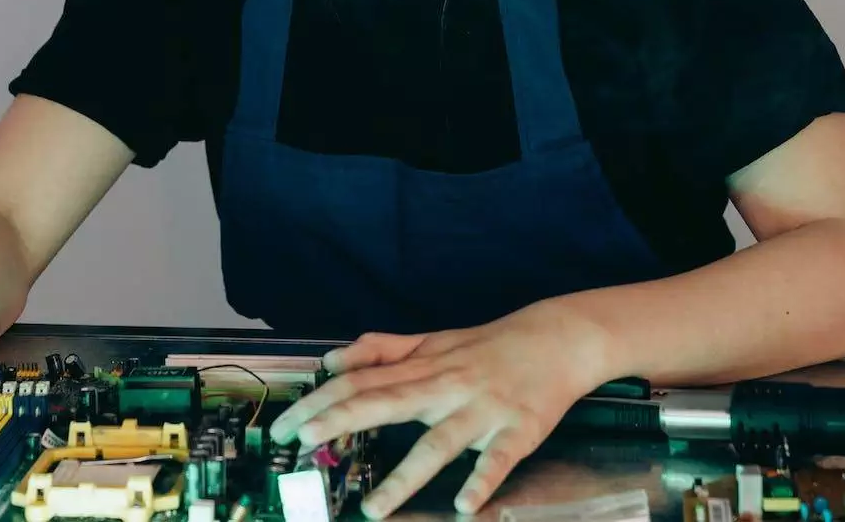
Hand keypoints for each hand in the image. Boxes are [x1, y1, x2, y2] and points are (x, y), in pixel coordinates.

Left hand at [268, 301, 617, 517]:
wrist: (557, 339)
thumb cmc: (489, 345)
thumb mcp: (433, 339)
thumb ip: (382, 348)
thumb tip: (333, 358)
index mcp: (423, 368)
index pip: (361, 381)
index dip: (321, 400)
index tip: (287, 424)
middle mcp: (446, 387)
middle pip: (386, 403)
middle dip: (342, 422)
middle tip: (304, 444)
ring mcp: (481, 410)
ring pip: (438, 444)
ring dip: (405, 476)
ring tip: (375, 509)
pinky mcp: (517, 431)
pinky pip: (496, 459)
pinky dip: (482, 480)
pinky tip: (465, 503)